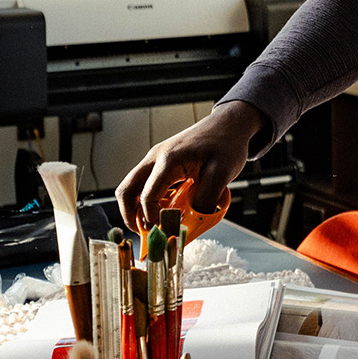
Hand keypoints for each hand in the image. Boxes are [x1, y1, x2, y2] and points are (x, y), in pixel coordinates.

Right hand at [116, 101, 263, 231]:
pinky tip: (167, 210)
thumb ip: (205, 201)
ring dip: (139, 208)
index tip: (163, 233)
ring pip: (134, 187)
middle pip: (127, 190)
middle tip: (145, 233)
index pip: (147, 196)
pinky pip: (147, 184)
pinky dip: (150, 200)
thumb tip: (191, 223)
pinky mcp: (163, 162)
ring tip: (156, 225)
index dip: (151, 218)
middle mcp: (156, 158)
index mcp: (168, 161)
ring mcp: (157, 159)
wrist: (230, 124)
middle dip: (131, 215)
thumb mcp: (221, 175)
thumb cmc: (226, 143)